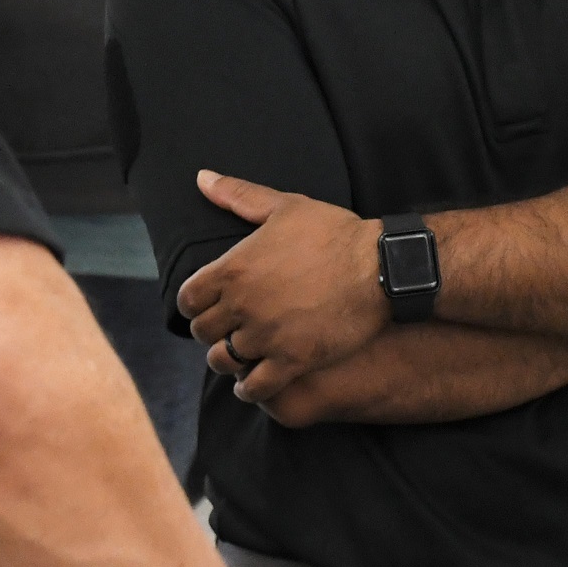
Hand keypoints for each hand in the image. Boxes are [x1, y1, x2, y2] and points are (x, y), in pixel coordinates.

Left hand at [180, 171, 386, 405]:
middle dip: (212, 331)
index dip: (195, 304)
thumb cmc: (334, 233)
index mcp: (234, 269)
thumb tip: (202, 178)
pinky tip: (252, 383)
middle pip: (203, 332)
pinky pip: (255, 386)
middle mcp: (243, 305)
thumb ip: (238, 195)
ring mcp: (266, 336)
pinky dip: (249, 388)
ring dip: (228, 360)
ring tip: (240, 356)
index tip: (208, 306)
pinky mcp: (292, 361)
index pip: (189, 299)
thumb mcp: (285, 206)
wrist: (379, 267)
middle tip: (227, 330)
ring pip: (224, 361)